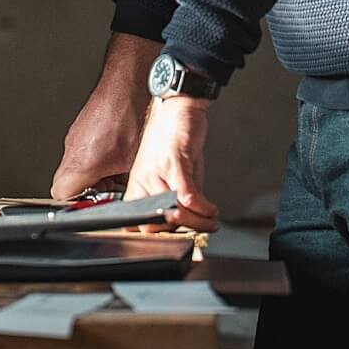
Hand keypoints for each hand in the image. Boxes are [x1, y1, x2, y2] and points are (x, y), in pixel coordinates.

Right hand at [50, 34, 158, 198]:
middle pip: (68, 182)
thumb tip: (130, 197)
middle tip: (110, 186)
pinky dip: (95, 156)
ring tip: (116, 166)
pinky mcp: (80, 128)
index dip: (78, 203)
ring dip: (93, 173)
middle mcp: (72, 150)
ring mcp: (74, 137)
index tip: (94, 202)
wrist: (128, 84)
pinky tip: (116, 150)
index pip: (62, 195)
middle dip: (89, 189)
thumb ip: (124, 184)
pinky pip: (81, 150)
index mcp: (81, 163)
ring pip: (75, 166)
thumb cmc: (130, 117)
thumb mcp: (133, 162)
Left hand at [125, 96, 219, 232]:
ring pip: (175, 211)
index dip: (159, 236)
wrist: (177, 108)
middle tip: (200, 230)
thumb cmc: (172, 142)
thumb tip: (189, 224)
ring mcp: (156, 172)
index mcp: (137, 187)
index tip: (178, 239)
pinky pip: (187, 194)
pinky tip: (211, 208)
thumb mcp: (170, 178)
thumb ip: (176, 201)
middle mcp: (143, 181)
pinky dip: (203, 207)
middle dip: (183, 231)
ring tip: (211, 222)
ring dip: (198, 222)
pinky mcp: (174, 162)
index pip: (138, 224)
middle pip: (158, 223)